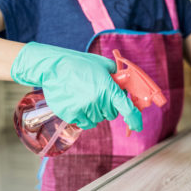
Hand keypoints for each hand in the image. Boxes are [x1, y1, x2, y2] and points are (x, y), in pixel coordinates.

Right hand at [11, 42, 142, 130]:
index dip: (134, 119)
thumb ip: (117, 75)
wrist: (53, 67)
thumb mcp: (103, 64)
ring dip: (95, 111)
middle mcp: (98, 101)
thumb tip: (125, 84)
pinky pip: (85, 123)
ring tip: (84, 96)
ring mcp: (84, 109)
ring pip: (98, 119)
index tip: (137, 126)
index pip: (126, 108)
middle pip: (111, 114)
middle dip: (108, 106)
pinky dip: (84, 117)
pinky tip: (78, 103)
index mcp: (108, 88)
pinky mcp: (71, 115)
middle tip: (97, 93)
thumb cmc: (80, 64)